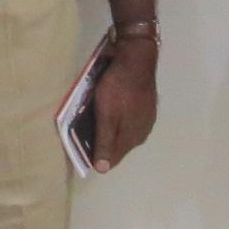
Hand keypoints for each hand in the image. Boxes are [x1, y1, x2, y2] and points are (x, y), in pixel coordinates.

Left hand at [90, 42, 156, 172]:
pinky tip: (111, 107)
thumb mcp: (107, 116)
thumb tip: (102, 170)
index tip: (82, 146)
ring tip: (95, 117)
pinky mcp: (146, 105)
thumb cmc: (118, 88)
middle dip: (103, 141)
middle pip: (119, 145)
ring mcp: (147, 118)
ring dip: (111, 128)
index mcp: (133, 138)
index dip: (97, 155)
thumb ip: (105, 142)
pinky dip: (118, 117)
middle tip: (85, 129)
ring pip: (124, 131)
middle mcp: (142, 132)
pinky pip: (129, 118)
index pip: (113, 158)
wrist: (136, 58)